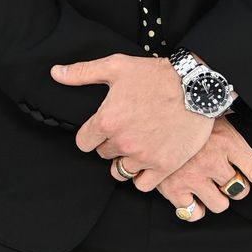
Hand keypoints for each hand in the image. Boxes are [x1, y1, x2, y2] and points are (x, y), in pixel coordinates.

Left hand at [54, 53, 211, 187]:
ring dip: (125, 162)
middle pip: (104, 155)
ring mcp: (144, 156)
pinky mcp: (164, 166)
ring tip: (137, 146)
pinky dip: (143, 176)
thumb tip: (55, 73)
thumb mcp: (116, 66)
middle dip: (111, 145)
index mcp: (107, 120)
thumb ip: (82, 73)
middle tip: (127, 131)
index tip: (103, 129)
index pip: (83, 143)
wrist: (196, 87)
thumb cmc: (155, 75)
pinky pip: (143, 185)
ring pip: (121, 171)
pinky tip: (148, 161)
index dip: (92, 136)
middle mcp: (123, 142)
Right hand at [149, 117, 251, 221]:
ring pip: (220, 205)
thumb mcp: (210, 114)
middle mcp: (214, 161)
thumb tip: (240, 109)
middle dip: (231, 186)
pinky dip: (192, 208)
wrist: (145, 114)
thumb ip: (226, 125)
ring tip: (200, 182)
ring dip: (213, 198)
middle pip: (239, 191)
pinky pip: (194, 213)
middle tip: (216, 174)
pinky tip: (186, 195)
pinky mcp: (174, 188)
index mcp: (228, 142)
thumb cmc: (179, 113)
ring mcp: (194, 176)